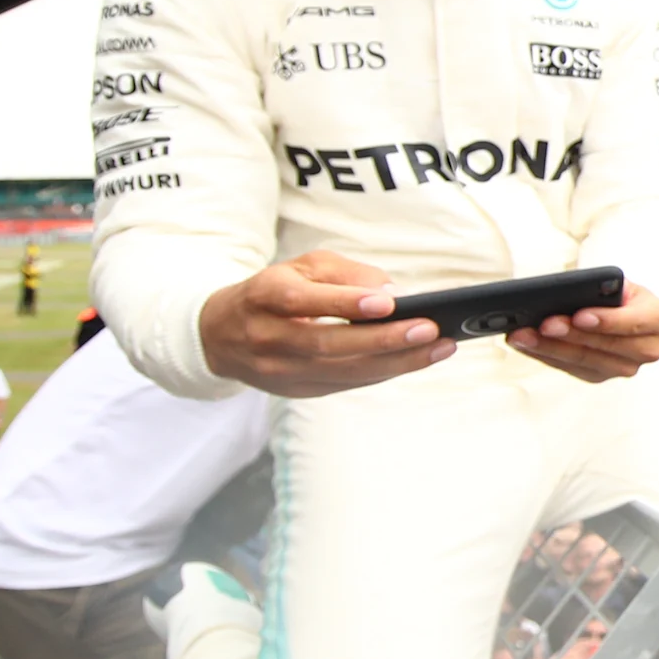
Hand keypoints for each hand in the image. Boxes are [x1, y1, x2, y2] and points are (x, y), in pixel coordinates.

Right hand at [200, 250, 450, 395]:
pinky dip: (382, 373)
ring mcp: (279, 371)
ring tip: (439, 348)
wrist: (220, 335)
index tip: (389, 302)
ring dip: (396, 362)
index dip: (345, 303)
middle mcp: (267, 337)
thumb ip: (344, 273)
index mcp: (263, 296)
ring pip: (342, 372)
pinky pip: (345, 384)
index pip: (303, 302)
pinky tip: (415, 360)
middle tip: (430, 329)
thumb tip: (389, 291)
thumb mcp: (300, 267)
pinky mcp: (295, 391)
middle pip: (329, 344)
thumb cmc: (273, 291)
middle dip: (384, 340)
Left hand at [508, 281, 658, 382]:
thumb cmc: (619, 293)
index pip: (633, 322)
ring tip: (523, 335)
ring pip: (584, 361)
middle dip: (570, 335)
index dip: (606, 321)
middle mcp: (649, 349)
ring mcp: (625, 368)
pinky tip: (525, 344)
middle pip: (605, 346)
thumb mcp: (619, 283)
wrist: (624, 312)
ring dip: (549, 349)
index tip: (579, 315)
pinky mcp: (601, 376)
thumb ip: (603, 290)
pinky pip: (570, 368)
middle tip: (542, 325)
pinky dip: (545, 355)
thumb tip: (566, 296)